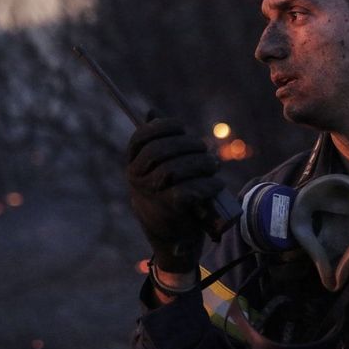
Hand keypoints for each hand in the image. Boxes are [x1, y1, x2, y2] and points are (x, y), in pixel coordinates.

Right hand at [126, 118, 223, 271]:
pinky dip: (207, 185)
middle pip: (160, 150)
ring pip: (175, 169)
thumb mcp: (157, 168)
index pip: (141, 136)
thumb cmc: (167, 194)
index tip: (180, 127)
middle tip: (203, 150)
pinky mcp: (169, 211)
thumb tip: (152, 112)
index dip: (163, 126)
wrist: (172, 237)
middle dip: (187, 145)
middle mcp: (137, 179)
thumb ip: (157, 141)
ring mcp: (151, 196)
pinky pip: (189, 191)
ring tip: (213, 166)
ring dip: (201, 164)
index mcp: (133, 164)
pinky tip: (216, 184)